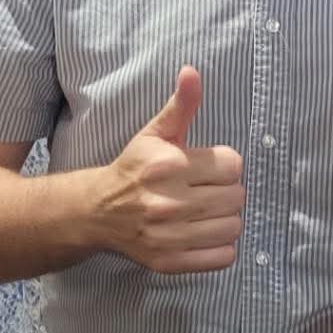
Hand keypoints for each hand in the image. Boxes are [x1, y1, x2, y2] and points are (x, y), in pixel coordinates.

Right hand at [99, 67, 244, 272]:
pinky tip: (206, 233)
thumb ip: (181, 103)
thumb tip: (192, 70)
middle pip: (236, 197)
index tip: (211, 167)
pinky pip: (222, 258)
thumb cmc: (135, 167)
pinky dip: (222, 247)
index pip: (232, 165)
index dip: (226, 165)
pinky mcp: (167, 262)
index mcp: (168, 166)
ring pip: (233, 227)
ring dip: (227, 218)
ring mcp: (167, 236)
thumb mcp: (157, 132)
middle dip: (229, 191)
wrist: (96, 212)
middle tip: (210, 190)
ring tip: (209, 211)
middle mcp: (166, 203)